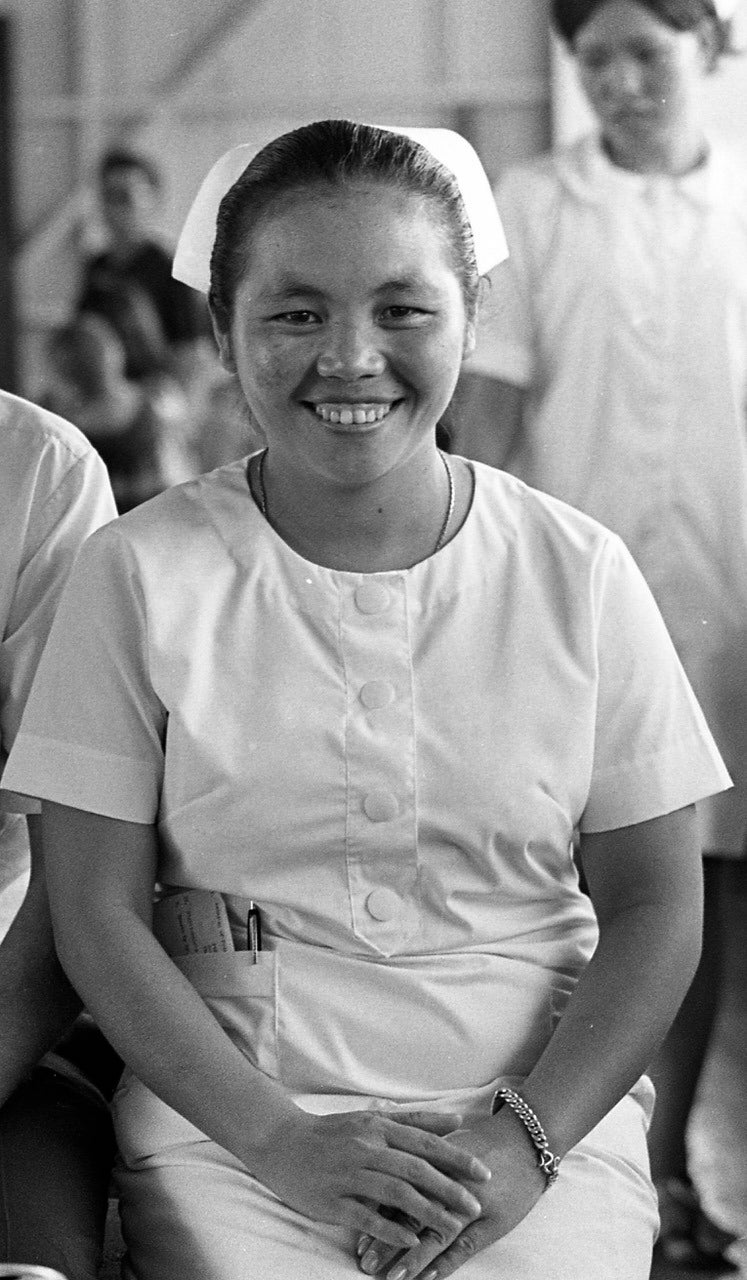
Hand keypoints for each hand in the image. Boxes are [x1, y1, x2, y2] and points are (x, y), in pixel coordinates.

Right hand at [253, 1108, 491, 1250]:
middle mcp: (366, 1149)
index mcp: (378, 1128)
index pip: (425, 1143)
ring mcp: (348, 1174)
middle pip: (415, 1169)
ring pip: (394, 1193)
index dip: (456, 1158)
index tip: (484, 1173)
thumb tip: (456, 1120)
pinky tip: (410, 1238)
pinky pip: (365, 1216)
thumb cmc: (333, 1133)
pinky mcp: (331, 1200)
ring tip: (451, 1228)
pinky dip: (389, 1228)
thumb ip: (414, 1121)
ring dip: (427, 1212)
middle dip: (449, 1189)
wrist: (281, 1143)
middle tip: (475, 1206)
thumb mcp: (372, 1119)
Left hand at [355, 1107, 546, 1278]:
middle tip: (365, 1260)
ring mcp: (471, 1205)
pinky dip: (443, 1263)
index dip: (376, 1210)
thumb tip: (381, 1169)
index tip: (355, 1230)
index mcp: (435, 1161)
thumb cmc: (483, 1143)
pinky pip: (463, 1247)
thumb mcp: (447, 1144)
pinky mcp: (490, 1223)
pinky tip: (425, 1277)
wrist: (526, 1143)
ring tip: (389, 1275)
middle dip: (387, 1240)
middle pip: (411, 1214)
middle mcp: (449, 1183)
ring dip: (410, 1257)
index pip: (398, 1188)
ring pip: (434, 1234)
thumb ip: (417, 1156)